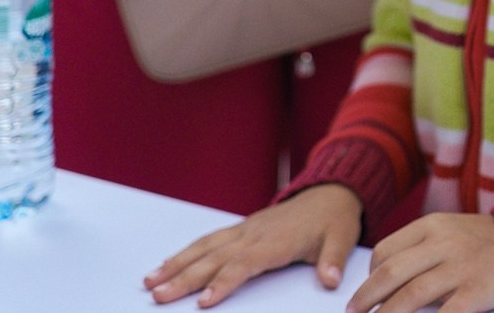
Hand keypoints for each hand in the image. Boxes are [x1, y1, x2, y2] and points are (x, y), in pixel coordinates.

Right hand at [145, 183, 361, 306]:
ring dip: (177, 264)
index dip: (223, 282)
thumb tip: (332, 279)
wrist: (331, 191)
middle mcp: (255, 234)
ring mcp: (245, 229)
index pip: (245, 264)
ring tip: (150, 282)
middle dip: (185, 278)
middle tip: (158, 296)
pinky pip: (209, 240)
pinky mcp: (241, 228)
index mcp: (277, 240)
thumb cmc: (334, 219)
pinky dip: (185, 253)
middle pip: (215, 258)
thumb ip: (334, 260)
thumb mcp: (343, 238)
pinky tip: (165, 265)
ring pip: (205, 248)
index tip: (202, 302)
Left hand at [344, 212, 493, 312]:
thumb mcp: (449, 229)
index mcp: (432, 226)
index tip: (368, 292)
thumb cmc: (483, 241)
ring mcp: (460, 268)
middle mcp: (443, 244)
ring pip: (411, 294)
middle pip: (392, 272)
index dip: (369, 275)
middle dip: (367, 297)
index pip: (386, 251)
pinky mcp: (476, 291)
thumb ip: (420, 247)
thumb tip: (384, 275)